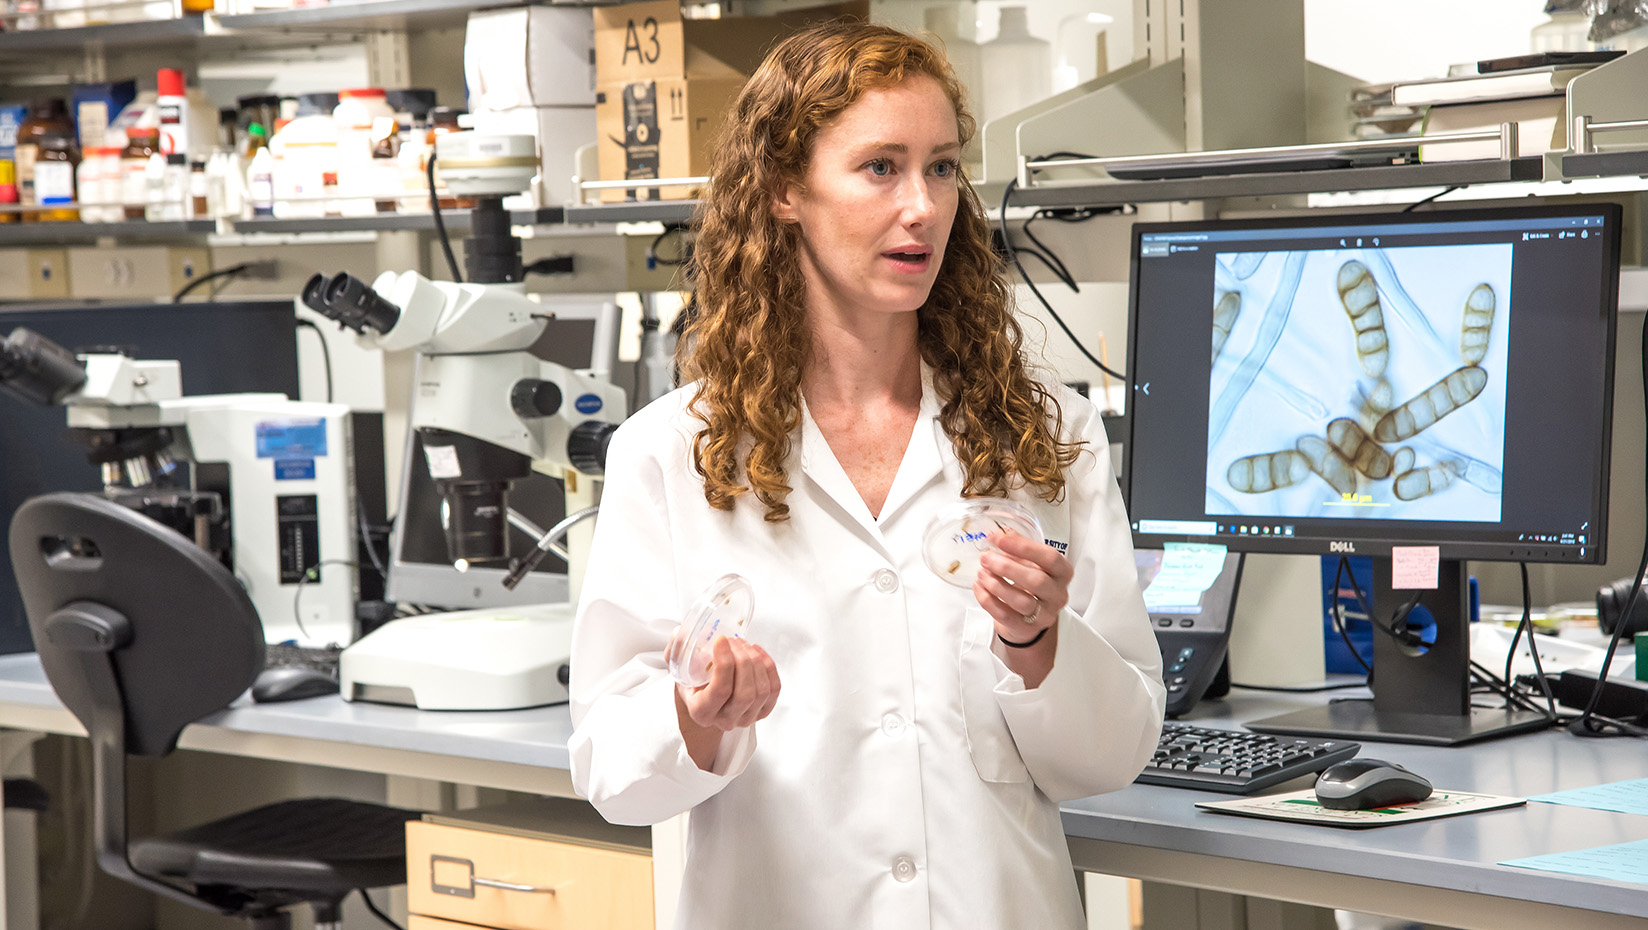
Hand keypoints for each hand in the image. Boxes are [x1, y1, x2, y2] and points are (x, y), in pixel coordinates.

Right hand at [676, 633, 780, 732]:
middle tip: (734, 641)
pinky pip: (774, 690)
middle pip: (745, 693)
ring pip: (762, 691)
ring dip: (756, 661)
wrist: (705, 695)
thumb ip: (676, 648)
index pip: (720, 691)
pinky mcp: (763, 711)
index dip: (725, 662)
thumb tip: (682, 633)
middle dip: (743, 661)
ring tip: (743, 644)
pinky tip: (757, 652)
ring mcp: (746, 718)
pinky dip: (769, 667)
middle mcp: (725, 720)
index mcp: (701, 712)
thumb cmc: (692, 680)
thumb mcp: (677, 665)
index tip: (722, 640)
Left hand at [973, 531, 1071, 656]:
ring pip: (1021, 601)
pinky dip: (987, 600)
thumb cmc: (1031, 584)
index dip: (1024, 547)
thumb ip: (1018, 548)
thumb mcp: (1031, 563)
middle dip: (1007, 567)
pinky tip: (978, 587)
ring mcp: (1044, 614)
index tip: (1000, 540)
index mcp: (1063, 573)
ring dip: (996, 584)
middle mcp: (1058, 594)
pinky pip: (1004, 615)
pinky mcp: (1026, 628)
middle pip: (1036, 581)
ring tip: (981, 572)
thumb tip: (999, 533)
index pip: (1050, 558)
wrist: (1029, 617)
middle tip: (986, 558)